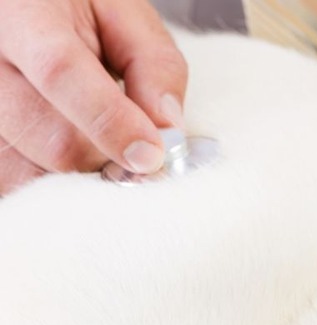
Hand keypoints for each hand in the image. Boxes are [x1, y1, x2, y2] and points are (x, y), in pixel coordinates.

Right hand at [0, 0, 186, 194]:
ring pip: (31, 170)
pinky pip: (15, 180)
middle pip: (50, 138)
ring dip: (81, 174)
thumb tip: (167, 132)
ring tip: (99, 142)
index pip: (59, 71)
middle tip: (136, 150)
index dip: (110, 122)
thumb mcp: (129, 18)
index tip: (151, 156)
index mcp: (23, 13)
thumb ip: (155, 66)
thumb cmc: (84, 11)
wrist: (35, 10)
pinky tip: (77, 154)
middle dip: (108, 156)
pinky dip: (53, 181)